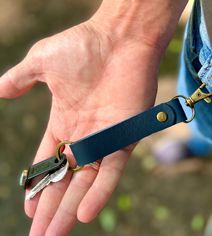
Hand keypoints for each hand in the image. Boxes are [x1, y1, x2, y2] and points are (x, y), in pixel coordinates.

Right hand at [0, 20, 158, 234]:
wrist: (118, 39)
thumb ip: (20, 78)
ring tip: (55, 235)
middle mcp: (84, 134)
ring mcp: (105, 138)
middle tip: (40, 235)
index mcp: (65, 121)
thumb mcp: (41, 63)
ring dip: (71, 209)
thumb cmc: (82, 47)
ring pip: (86, 181)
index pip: (50, 160)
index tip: (30, 207)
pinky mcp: (124, 137)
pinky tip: (85, 214)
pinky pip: (111, 170)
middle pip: (65, 178)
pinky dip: (99, 192)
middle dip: (52, 207)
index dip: (40, 184)